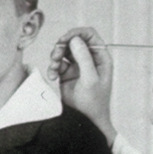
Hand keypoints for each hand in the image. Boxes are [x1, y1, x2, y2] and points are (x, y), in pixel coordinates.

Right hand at [48, 27, 115, 145]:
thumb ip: (84, 58)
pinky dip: (52, 67)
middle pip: (74, 41)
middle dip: (62, 46)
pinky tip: (52, 76)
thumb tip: (75, 40)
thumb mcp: (90, 79)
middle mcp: (89, 59)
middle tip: (55, 55)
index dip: (76, 33)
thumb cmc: (93, 103)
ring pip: (63, 51)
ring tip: (53, 68)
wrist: (86, 120)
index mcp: (100, 57)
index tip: (64, 39)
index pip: (89, 35)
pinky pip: (57, 63)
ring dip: (55, 57)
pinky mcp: (67, 74)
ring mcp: (78, 66)